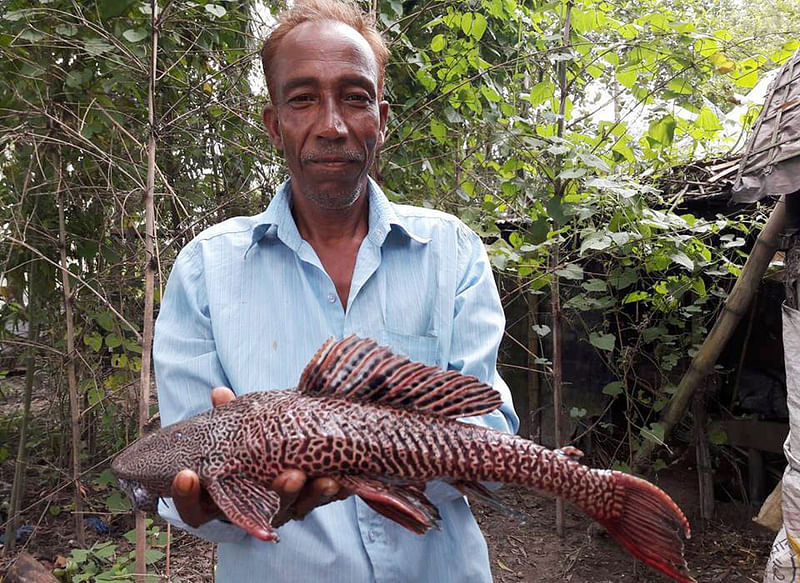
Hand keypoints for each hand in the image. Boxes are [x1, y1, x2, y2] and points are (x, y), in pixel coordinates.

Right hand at [171, 387, 349, 528]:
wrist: (266, 469)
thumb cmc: (241, 451)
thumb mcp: (232, 436)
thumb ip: (226, 419)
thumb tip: (220, 393)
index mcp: (219, 499)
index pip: (194, 508)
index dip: (187, 495)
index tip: (186, 475)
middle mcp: (249, 511)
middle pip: (258, 514)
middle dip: (277, 495)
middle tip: (290, 476)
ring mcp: (280, 511)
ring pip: (296, 510)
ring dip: (312, 494)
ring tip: (327, 479)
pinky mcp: (306, 504)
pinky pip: (321, 501)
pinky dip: (335, 491)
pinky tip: (347, 480)